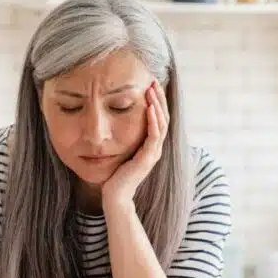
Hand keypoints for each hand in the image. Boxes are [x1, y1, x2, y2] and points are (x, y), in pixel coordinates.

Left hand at [102, 80, 168, 206]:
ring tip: (152, 89)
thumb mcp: (120, 151)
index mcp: (150, 145)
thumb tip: (114, 122)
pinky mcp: (147, 158)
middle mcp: (155, 148)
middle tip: (153, 80)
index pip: (158, 118)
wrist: (115, 196)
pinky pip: (154, 136)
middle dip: (158, 98)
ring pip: (161, 124)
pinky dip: (153, 121)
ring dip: (157, 105)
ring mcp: (153, 153)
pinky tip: (150, 108)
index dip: (156, 101)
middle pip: (163, 117)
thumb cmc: (115, 176)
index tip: (150, 85)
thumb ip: (124, 139)